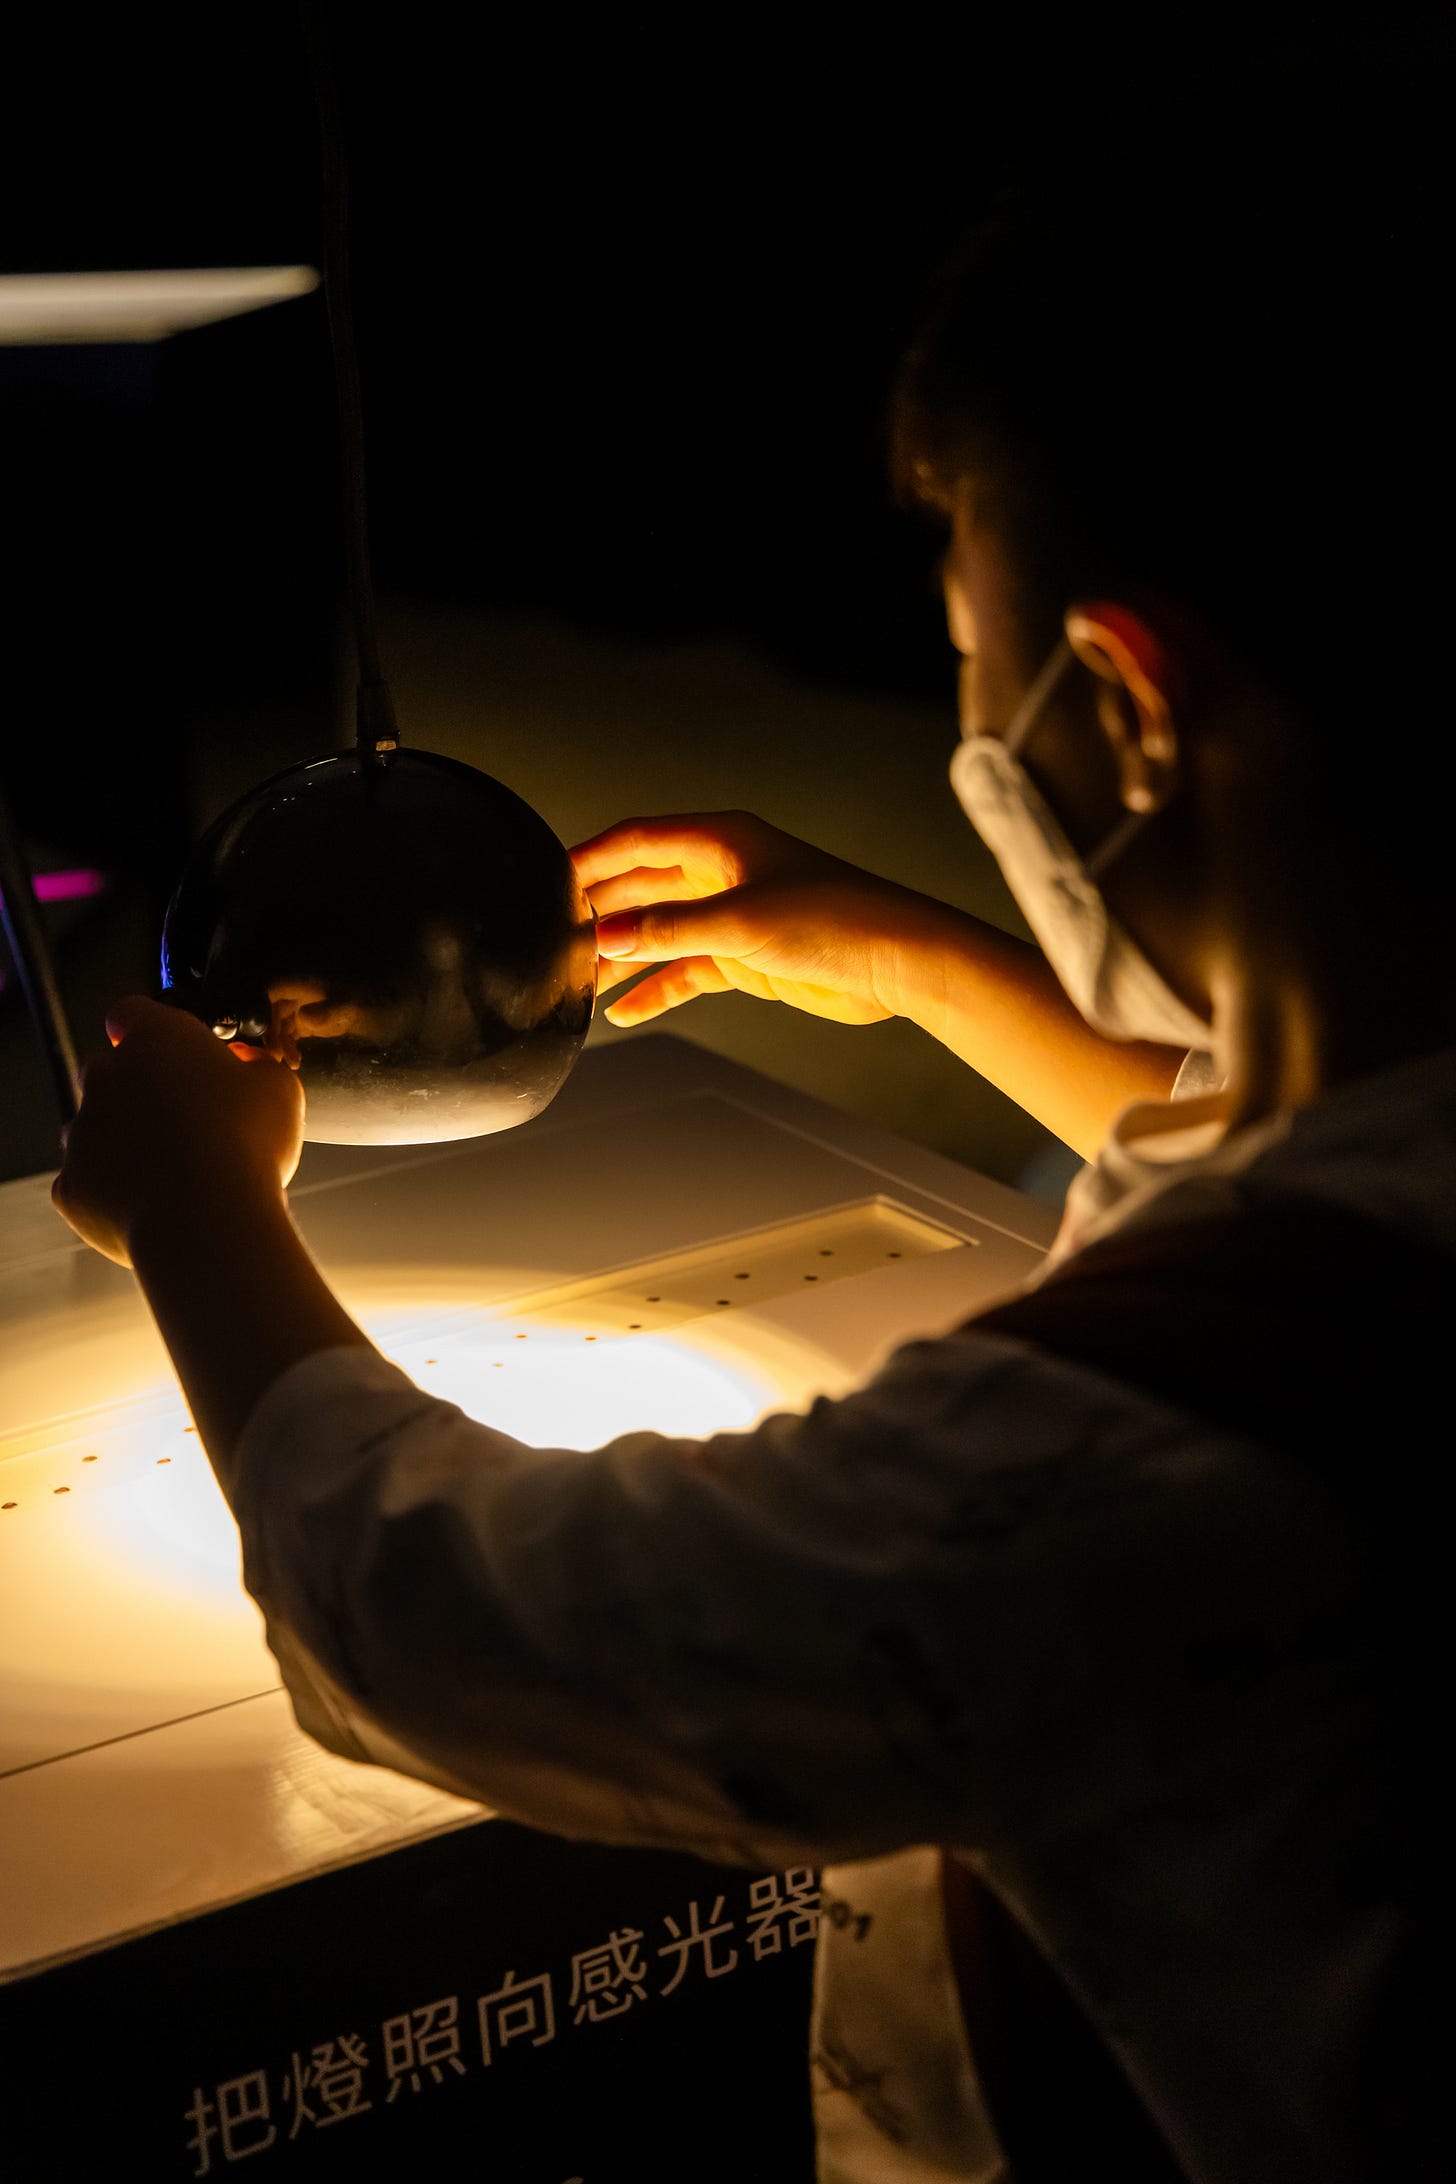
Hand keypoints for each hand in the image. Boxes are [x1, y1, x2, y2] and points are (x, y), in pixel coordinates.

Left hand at [52, 995, 304, 1267]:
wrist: (205, 1222)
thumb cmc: (246, 1145)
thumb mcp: (279, 1087)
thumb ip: (257, 1064)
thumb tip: (246, 1064)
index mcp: (153, 1039)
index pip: (131, 1013)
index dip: (152, 1031)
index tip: (175, 1053)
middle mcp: (105, 1076)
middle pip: (109, 1071)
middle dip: (139, 1089)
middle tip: (187, 1119)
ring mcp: (81, 1133)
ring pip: (95, 1127)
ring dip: (124, 1139)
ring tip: (173, 1169)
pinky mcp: (70, 1185)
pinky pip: (87, 1180)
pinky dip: (113, 1189)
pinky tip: (154, 1203)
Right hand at [571, 811, 950, 1028]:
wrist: (897, 960)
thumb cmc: (832, 920)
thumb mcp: (738, 923)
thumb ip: (666, 931)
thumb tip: (601, 938)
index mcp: (719, 840)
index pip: (636, 840)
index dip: (590, 860)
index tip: (546, 885)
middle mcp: (721, 872)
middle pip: (642, 888)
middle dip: (601, 915)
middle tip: (554, 944)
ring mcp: (732, 915)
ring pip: (660, 933)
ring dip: (623, 957)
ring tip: (578, 986)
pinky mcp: (746, 956)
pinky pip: (687, 970)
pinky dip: (658, 988)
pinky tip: (625, 1013)